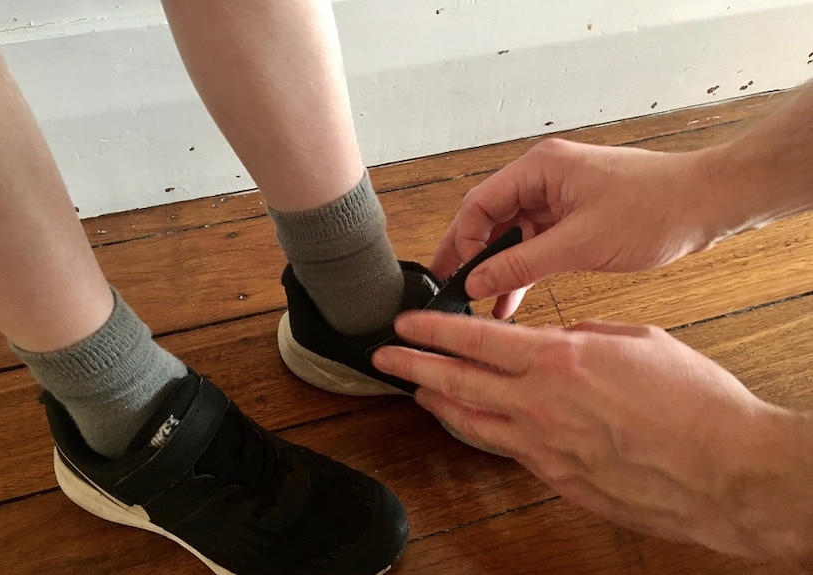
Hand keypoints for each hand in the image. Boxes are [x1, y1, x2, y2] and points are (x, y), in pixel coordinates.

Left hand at [372, 311, 812, 562]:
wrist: (725, 471)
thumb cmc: (694, 404)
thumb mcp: (638, 341)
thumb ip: (585, 336)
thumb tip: (558, 338)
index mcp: (559, 360)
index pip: (474, 340)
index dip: (432, 329)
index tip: (405, 323)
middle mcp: (540, 405)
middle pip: (455, 383)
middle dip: (412, 366)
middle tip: (383, 357)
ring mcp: (544, 447)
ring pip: (470, 423)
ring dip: (437, 403)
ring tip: (416, 391)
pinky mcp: (557, 478)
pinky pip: (503, 449)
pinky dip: (478, 432)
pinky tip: (471, 424)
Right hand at [432, 139, 717, 318]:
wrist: (707, 204)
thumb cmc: (655, 209)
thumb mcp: (580, 244)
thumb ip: (523, 264)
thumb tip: (479, 280)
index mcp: (541, 168)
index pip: (480, 203)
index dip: (464, 241)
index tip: (462, 277)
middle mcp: (545, 178)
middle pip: (490, 217)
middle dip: (470, 254)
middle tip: (449, 287)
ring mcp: (559, 197)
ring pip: (512, 234)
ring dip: (498, 267)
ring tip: (477, 302)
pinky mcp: (574, 217)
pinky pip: (536, 244)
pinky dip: (524, 269)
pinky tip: (511, 299)